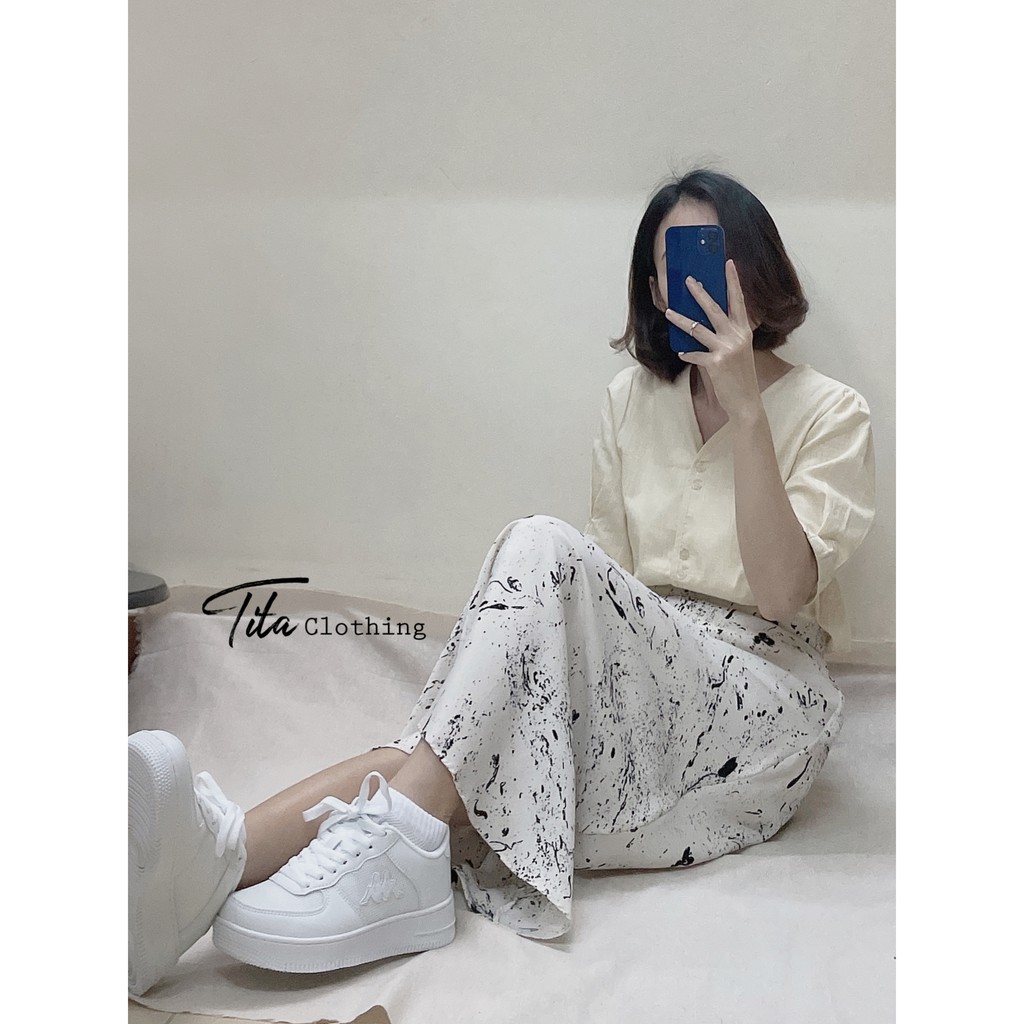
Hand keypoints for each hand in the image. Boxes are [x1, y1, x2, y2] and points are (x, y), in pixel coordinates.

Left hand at [665, 259, 760, 421]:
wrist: (746, 401)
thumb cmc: (740, 376)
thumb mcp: (740, 351)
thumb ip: (728, 335)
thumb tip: (706, 322)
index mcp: (744, 331)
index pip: (738, 301)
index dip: (733, 281)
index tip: (728, 263)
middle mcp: (737, 336)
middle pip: (715, 309)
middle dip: (700, 292)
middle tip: (689, 280)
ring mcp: (726, 349)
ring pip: (698, 329)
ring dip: (681, 320)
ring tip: (669, 312)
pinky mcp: (715, 363)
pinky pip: (694, 354)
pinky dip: (687, 354)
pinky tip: (681, 353)